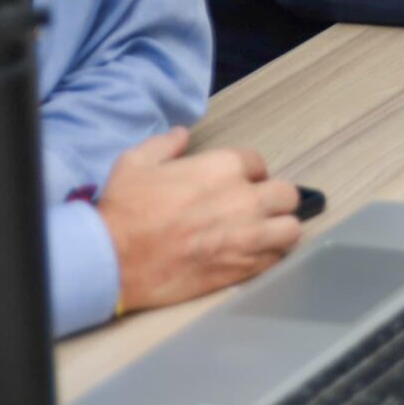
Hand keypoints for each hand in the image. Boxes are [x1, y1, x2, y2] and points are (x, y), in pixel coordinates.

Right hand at [97, 128, 303, 313]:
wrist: (112, 260)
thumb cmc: (124, 210)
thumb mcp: (136, 162)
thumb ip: (166, 144)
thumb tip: (182, 135)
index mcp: (224, 167)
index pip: (259, 164)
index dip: (247, 174)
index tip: (234, 186)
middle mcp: (245, 199)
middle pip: (286, 195)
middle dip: (273, 200)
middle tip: (252, 209)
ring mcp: (248, 236)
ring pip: (291, 229)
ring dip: (279, 229)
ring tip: (261, 234)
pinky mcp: (242, 269)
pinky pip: (275, 260)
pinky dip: (268, 257)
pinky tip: (250, 256)